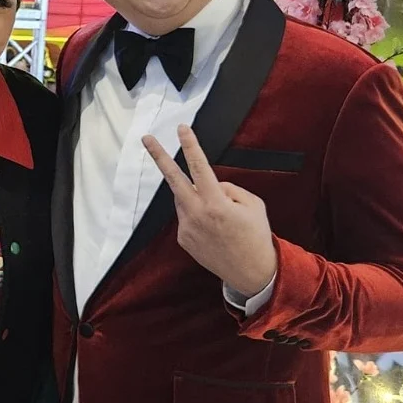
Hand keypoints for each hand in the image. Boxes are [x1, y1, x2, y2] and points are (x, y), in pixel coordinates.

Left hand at [144, 125, 276, 298]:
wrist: (251, 273)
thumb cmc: (256, 236)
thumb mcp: (253, 205)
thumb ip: (229, 189)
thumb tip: (210, 185)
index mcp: (216, 204)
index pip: (199, 168)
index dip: (191, 146)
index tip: (182, 129)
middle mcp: (197, 215)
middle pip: (173, 179)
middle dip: (159, 156)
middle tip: (146, 139)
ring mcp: (187, 228)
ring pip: (184, 199)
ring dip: (195, 196)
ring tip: (218, 215)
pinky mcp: (183, 239)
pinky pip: (187, 216)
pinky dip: (197, 214)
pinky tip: (214, 229)